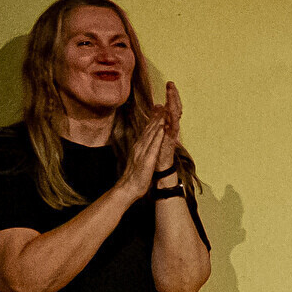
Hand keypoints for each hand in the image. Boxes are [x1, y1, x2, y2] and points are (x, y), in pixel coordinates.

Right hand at [118, 82, 181, 198]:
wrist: (128, 188)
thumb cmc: (134, 176)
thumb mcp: (139, 160)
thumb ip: (142, 151)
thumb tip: (144, 145)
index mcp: (139, 147)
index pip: (146, 130)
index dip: (152, 119)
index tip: (157, 109)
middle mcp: (140, 147)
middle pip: (148, 129)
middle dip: (155, 116)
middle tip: (161, 103)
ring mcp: (142, 152)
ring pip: (150, 134)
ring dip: (157, 122)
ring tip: (163, 110)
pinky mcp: (147, 159)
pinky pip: (153, 146)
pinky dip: (157, 136)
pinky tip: (162, 128)